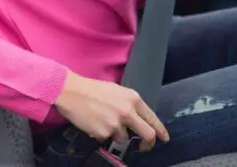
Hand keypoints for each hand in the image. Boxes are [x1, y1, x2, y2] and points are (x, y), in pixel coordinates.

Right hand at [54, 71, 169, 151]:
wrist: (72, 92)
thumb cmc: (93, 89)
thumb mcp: (117, 91)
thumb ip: (130, 104)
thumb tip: (138, 118)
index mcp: (133, 99)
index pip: (152, 118)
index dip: (160, 130)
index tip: (164, 138)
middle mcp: (128, 112)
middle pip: (147, 134)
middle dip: (148, 144)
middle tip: (144, 147)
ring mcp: (116, 124)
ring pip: (123, 138)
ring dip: (116, 134)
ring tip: (104, 120)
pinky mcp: (104, 133)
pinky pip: (107, 138)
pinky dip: (102, 134)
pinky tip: (94, 122)